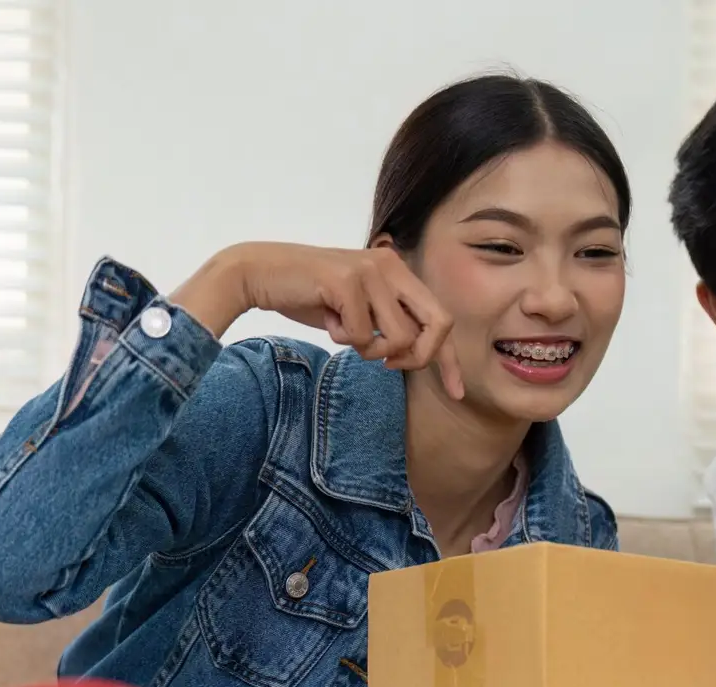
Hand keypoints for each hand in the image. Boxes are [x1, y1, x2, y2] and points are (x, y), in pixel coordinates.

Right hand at [169, 241, 462, 398]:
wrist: (258, 272)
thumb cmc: (309, 296)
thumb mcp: (359, 311)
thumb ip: (389, 324)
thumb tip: (415, 355)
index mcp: (398, 270)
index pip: (441, 318)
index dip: (449, 359)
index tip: (457, 392)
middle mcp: (391, 265)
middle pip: (437, 326)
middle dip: (418, 357)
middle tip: (385, 363)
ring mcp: (371, 270)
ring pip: (399, 338)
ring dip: (370, 348)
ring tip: (343, 331)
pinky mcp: (347, 281)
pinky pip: (363, 336)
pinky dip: (343, 338)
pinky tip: (326, 318)